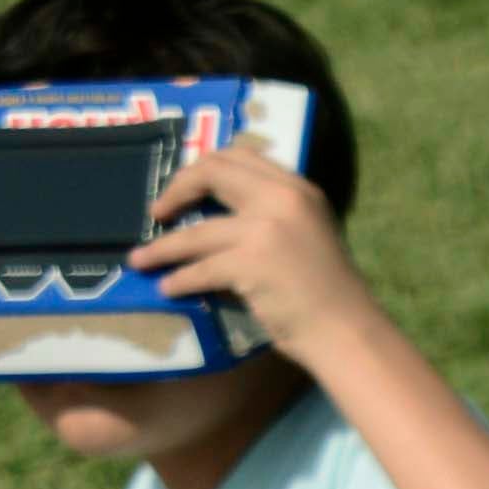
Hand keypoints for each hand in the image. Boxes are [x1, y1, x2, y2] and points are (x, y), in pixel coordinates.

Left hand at [130, 146, 384, 364]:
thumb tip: (221, 214)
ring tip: (141, 260)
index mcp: (299, 189)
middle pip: (213, 174)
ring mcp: (266, 230)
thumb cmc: (330, 293)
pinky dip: (179, 279)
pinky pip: (199, 269)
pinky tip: (169, 288)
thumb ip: (275, 215)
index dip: (204, 166)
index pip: (241, 156)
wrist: (348, 332)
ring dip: (163, 247)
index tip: (186, 186)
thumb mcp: (308, 234)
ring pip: (196, 232)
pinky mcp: (251, 264)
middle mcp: (283, 199)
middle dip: (176, 190)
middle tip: (158, 211)